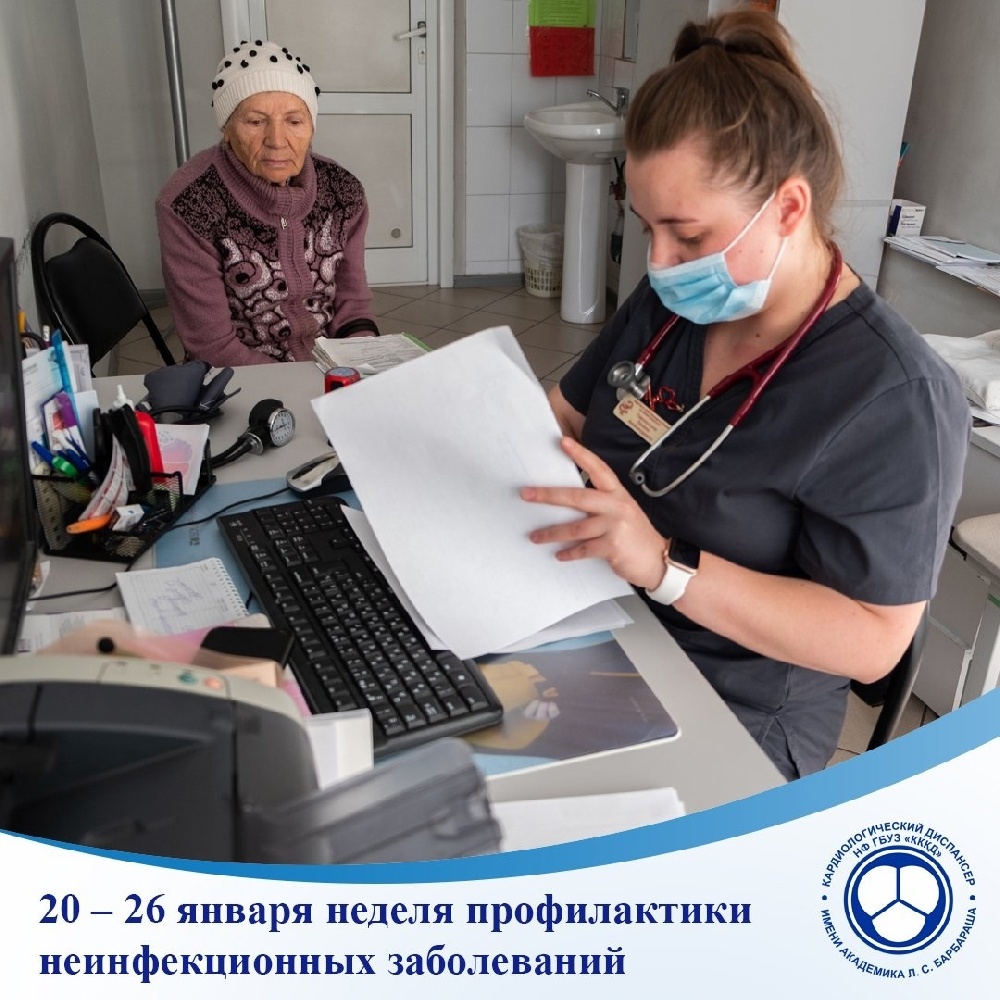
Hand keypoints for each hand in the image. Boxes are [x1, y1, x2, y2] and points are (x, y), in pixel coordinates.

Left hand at [521, 436, 666, 589]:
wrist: (658, 560)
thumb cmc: (635, 535)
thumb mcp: (622, 512)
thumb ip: (601, 504)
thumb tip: (569, 500)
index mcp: (618, 494)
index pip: (598, 468)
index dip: (581, 455)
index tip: (563, 442)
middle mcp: (616, 506)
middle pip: (576, 497)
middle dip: (548, 495)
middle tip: (526, 494)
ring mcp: (614, 526)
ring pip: (575, 527)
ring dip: (551, 532)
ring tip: (534, 536)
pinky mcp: (612, 546)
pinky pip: (583, 549)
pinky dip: (569, 553)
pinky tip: (559, 554)